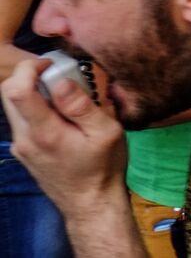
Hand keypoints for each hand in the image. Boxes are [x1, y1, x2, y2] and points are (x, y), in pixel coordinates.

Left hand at [1, 58, 127, 215]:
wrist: (89, 202)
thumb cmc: (103, 166)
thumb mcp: (106, 132)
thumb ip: (82, 106)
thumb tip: (61, 81)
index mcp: (44, 132)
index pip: (17, 90)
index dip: (29, 68)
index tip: (52, 64)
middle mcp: (24, 138)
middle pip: (8, 94)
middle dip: (29, 75)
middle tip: (58, 74)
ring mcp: (21, 146)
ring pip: (14, 106)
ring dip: (34, 92)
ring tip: (66, 97)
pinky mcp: (24, 150)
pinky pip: (23, 119)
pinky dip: (37, 107)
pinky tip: (62, 116)